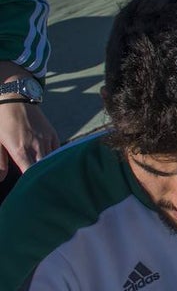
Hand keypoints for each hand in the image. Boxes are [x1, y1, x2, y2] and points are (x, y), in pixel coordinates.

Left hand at [0, 64, 58, 179]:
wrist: (14, 98)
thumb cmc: (2, 120)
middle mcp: (36, 146)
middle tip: (46, 190)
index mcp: (20, 150)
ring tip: (52, 180)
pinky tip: (51, 163)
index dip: (34, 184)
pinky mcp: (53, 134)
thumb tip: (1, 179)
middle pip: (45, 169)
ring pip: (54, 161)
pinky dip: (55, 159)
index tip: (35, 192)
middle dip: (46, 180)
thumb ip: (0, 161)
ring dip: (52, 170)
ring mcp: (47, 140)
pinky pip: (57, 151)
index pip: (31, 173)